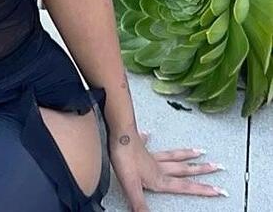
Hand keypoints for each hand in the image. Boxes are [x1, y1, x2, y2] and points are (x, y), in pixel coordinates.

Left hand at [110, 129, 227, 211]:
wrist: (117, 133)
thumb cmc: (124, 159)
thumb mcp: (132, 187)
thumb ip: (141, 206)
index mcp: (159, 178)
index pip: (185, 187)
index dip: (203, 190)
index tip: (220, 190)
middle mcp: (158, 166)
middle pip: (184, 169)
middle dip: (202, 170)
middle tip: (218, 166)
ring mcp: (150, 154)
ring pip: (173, 155)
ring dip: (187, 154)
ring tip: (200, 151)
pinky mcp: (139, 145)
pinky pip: (147, 143)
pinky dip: (148, 139)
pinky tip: (148, 134)